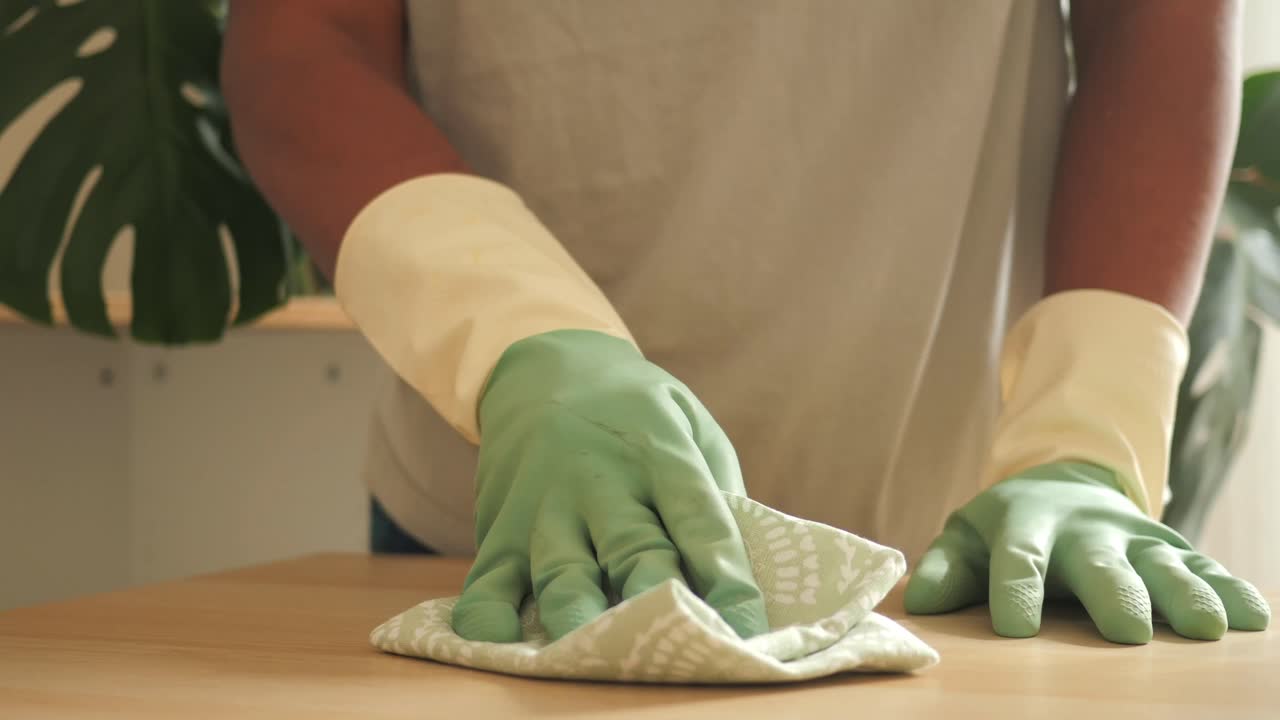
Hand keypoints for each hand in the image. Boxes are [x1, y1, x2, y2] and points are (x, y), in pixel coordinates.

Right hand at [450, 329, 767, 642]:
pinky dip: (489, 618)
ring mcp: (546, 506)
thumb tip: (738, 569)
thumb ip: (717, 489)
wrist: (544, 363)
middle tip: (681, 647)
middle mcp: (603, 482)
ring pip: (564, 574)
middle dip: (658, 604)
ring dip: (581, 620)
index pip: (703, 524)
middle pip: (634, 552)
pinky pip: (489, 580)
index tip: (747, 633)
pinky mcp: (501, 526)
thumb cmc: (635, 408)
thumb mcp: (690, 422)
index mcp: (661, 454)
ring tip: (598, 659)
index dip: (728, 582)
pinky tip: (502, 646)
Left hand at [905, 462, 1270, 642]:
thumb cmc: (1004, 529)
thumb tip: (920, 604)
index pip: (1017, 558)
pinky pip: (1205, 566)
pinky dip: (1229, 589)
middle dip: (1113, 594)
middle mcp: (1084, 530)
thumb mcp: (967, 538)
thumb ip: (946, 569)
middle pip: (1099, 563)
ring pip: (1161, 564)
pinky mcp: (1172, 546)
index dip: (1014, 589)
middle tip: (1126, 631)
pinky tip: (1252, 618)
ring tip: (1205, 630)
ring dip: (1184, 594)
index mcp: (1025, 526)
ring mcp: (1133, 537)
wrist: (1061, 484)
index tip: (1015, 629)